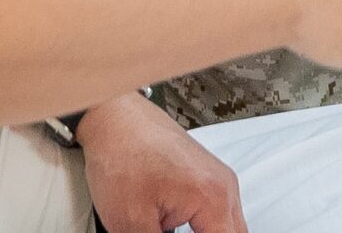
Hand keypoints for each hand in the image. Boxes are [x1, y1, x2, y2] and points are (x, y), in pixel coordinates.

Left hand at [76, 93, 244, 232]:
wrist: (113, 118)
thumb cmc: (121, 156)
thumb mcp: (131, 223)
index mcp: (213, 198)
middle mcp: (224, 185)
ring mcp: (217, 177)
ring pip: (228, 225)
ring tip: (168, 230)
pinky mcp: (205, 174)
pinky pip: (217, 211)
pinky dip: (204, 227)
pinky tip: (176, 230)